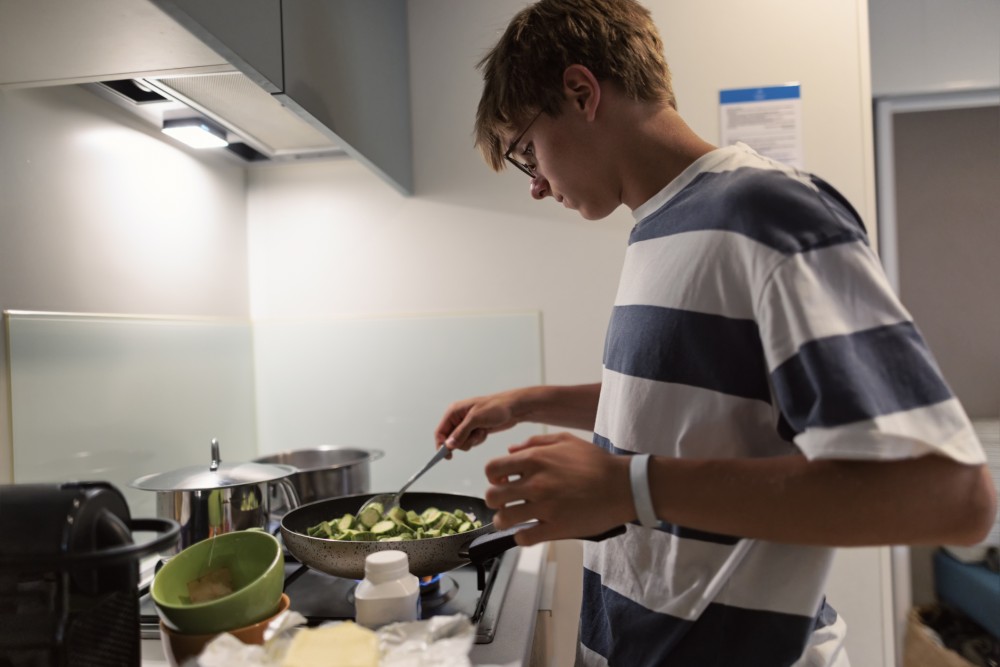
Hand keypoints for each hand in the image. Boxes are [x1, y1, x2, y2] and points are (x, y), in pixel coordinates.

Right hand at [434, 389, 524, 452]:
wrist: (513, 408)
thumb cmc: (496, 407)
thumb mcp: (476, 419)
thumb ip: (461, 432)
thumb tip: (449, 445)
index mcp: (454, 411)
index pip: (440, 431)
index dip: (441, 444)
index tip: (447, 455)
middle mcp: (458, 418)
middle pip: (450, 440)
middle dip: (463, 441)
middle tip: (474, 436)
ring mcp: (467, 425)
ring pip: (462, 442)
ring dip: (473, 440)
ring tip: (482, 430)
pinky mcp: (475, 430)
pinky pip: (471, 442)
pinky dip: (478, 440)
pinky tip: (485, 431)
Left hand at [483, 433, 632, 545]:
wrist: (624, 486)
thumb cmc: (597, 462)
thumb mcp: (566, 440)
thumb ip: (535, 443)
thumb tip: (510, 450)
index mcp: (535, 460)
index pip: (492, 469)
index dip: (492, 477)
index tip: (503, 482)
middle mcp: (535, 483)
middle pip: (492, 497)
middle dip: (495, 500)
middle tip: (507, 502)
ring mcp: (544, 507)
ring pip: (504, 519)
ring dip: (505, 521)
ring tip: (514, 519)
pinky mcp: (556, 528)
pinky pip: (523, 538)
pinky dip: (521, 537)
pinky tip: (530, 531)